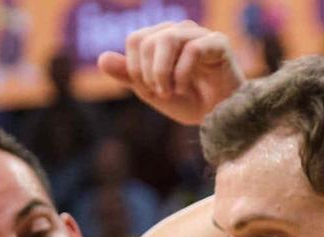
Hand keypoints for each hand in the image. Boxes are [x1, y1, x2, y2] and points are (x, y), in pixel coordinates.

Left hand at [96, 22, 242, 125]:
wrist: (222, 118)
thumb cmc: (190, 102)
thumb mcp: (153, 92)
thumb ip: (129, 75)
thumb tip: (101, 59)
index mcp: (163, 38)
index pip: (136, 39)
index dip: (135, 67)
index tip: (149, 90)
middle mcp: (180, 30)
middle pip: (148, 40)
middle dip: (149, 73)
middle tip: (161, 94)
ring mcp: (200, 34)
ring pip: (168, 39)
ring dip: (163, 72)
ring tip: (170, 92)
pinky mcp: (219, 43)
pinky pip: (193, 49)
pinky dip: (182, 73)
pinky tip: (185, 89)